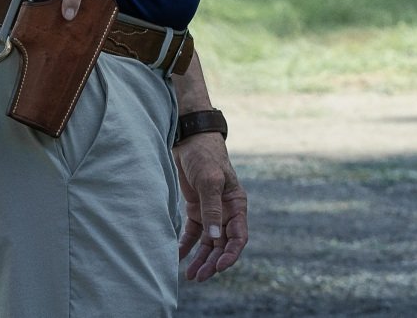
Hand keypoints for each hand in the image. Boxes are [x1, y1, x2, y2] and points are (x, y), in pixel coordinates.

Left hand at [175, 132, 246, 281]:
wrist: (189, 140)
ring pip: (208, 243)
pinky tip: (178, 258)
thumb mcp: (210, 180)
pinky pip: (193, 234)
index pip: (239, 236)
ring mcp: (211, 212)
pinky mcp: (195, 210)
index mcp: (236, 204)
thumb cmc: (205, 157)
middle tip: (199, 276)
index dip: (231, 254)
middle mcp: (226, 211)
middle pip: (222, 244)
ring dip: (201, 259)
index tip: (220, 267)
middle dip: (213, 262)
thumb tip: (214, 236)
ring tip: (191, 276)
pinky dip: (186, 246)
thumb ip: (211, 207)